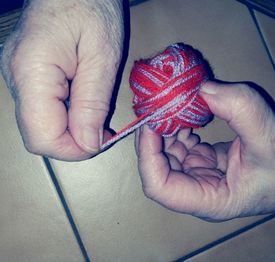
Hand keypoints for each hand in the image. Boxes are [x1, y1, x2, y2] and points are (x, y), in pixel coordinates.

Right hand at [1, 0, 123, 159]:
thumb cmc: (91, 7)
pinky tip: (84, 106)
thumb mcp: (103, 57)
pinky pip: (43, 111)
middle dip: (73, 142)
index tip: (102, 142)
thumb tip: (89, 144)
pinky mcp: (26, 77)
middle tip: (103, 131)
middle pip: (38, 135)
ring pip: (41, 126)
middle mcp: (16, 79)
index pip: (43, 137)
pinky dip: (65, 118)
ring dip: (71, 131)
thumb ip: (93, 103)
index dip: (74, 150)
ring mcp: (18, 78)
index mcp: (32, 73)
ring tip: (96, 117)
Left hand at [135, 82, 274, 220]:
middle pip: (159, 166)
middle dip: (155, 135)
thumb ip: (241, 110)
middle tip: (161, 104)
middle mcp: (200, 190)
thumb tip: (204, 88)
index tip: (151, 121)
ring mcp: (202, 175)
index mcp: (210, 199)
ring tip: (177, 105)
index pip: (159, 186)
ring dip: (167, 129)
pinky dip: (181, 127)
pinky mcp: (207, 162)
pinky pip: (183, 145)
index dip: (147, 154)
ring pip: (168, 154)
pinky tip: (190, 114)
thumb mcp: (271, 138)